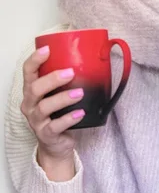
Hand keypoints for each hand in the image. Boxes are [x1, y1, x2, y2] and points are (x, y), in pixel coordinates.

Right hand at [20, 46, 84, 180]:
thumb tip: (96, 59)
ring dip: (63, 98)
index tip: (47, 49)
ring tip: (80, 93)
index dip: (35, 60)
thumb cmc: (59, 113)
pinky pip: (55, 126)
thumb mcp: (59, 95)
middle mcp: (30, 104)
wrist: (56, 143)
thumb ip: (69, 80)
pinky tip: (80, 113)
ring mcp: (36, 121)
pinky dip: (69, 119)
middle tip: (71, 72)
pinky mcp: (46, 134)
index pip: (28, 72)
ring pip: (44, 107)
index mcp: (32, 90)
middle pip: (35, 88)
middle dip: (52, 79)